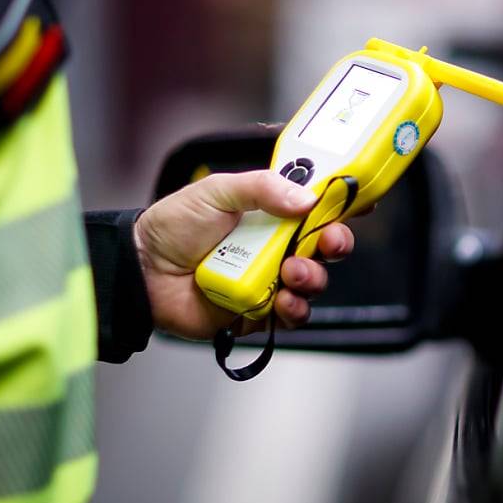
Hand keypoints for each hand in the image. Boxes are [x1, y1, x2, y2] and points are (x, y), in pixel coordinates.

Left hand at [134, 170, 355, 339]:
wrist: (141, 271)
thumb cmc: (174, 226)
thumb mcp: (218, 191)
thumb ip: (262, 188)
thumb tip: (307, 197)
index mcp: (273, 213)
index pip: (319, 207)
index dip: (343, 205)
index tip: (361, 201)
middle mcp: (278, 246)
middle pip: (326, 246)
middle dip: (337, 243)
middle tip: (328, 242)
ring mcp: (271, 280)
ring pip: (314, 282)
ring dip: (313, 278)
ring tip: (292, 272)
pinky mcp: (260, 312)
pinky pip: (292, 315)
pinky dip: (294, 308)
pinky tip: (281, 299)